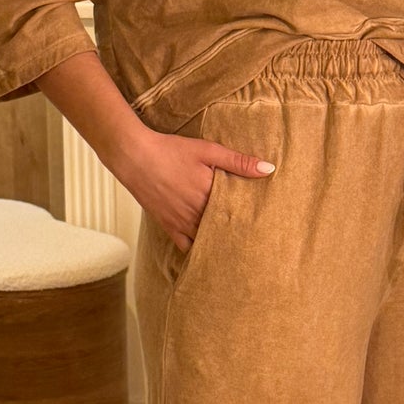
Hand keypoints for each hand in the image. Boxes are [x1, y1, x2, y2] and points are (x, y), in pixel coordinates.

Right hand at [120, 126, 275, 253]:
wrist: (135, 156)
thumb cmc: (171, 150)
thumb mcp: (208, 150)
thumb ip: (238, 162)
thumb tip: (269, 169)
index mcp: (210, 194)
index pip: (239, 214)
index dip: (252, 220)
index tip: (266, 224)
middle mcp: (197, 213)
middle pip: (225, 230)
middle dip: (240, 234)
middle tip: (257, 240)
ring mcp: (182, 222)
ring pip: (208, 241)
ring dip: (221, 244)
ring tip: (238, 249)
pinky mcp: (168, 226)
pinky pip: (186, 246)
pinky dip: (198, 250)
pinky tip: (209, 253)